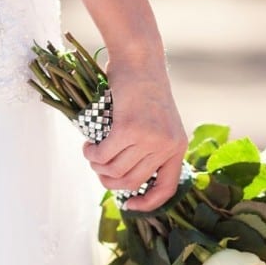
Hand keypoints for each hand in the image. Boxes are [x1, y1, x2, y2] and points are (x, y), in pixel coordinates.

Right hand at [82, 62, 186, 211]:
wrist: (139, 60)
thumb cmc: (142, 90)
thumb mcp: (155, 122)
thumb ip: (147, 148)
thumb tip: (123, 178)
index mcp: (177, 146)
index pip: (166, 188)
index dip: (147, 203)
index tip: (128, 204)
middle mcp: (166, 145)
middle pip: (131, 182)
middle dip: (107, 180)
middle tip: (97, 167)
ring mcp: (149, 138)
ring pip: (114, 170)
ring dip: (96, 165)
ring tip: (92, 151)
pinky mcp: (129, 129)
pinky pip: (103, 155)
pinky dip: (91, 154)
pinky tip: (88, 145)